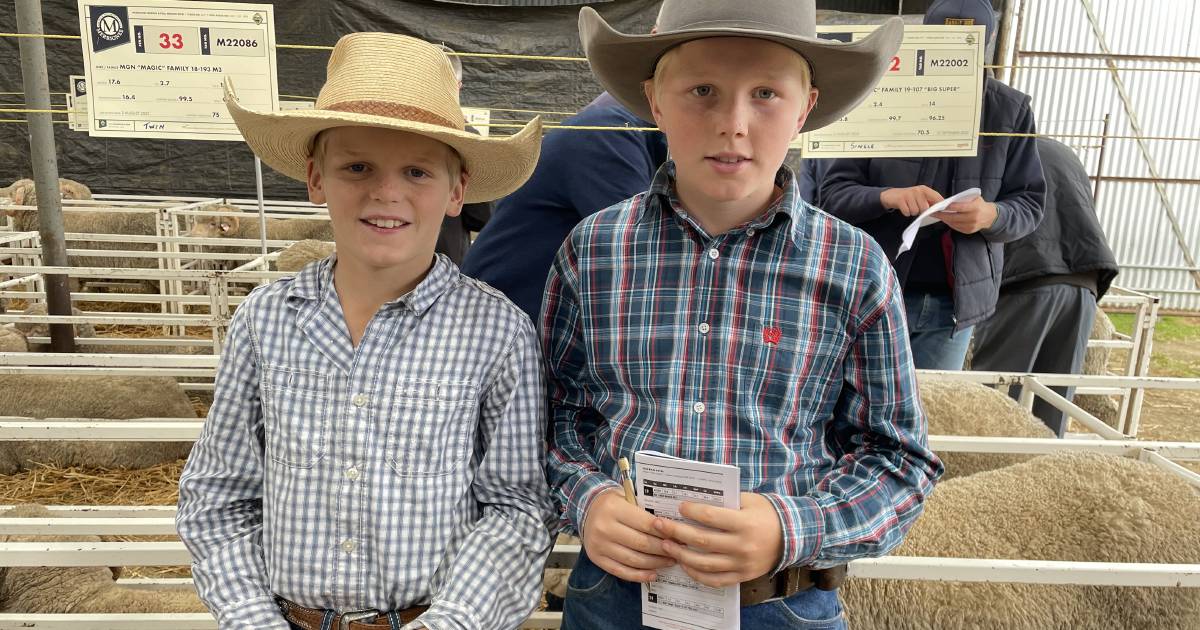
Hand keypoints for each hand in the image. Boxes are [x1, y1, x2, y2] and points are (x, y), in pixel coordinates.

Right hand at [581, 489, 674, 582]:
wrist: (587, 508)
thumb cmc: (614, 502)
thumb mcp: (627, 498)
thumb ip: (645, 511)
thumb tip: (671, 529)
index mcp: (614, 508)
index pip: (646, 524)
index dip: (665, 532)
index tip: (678, 536)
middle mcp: (604, 527)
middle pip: (641, 543)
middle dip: (663, 549)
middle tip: (678, 551)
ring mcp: (599, 545)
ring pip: (634, 560)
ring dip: (655, 563)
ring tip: (670, 561)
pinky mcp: (596, 558)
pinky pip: (621, 571)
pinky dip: (639, 575)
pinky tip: (653, 574)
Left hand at [652, 493, 782, 587]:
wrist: (792, 537)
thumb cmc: (766, 514)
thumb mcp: (749, 500)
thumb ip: (725, 501)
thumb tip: (695, 499)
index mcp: (745, 523)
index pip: (711, 516)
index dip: (691, 511)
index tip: (679, 506)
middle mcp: (743, 545)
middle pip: (702, 540)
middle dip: (676, 532)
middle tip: (659, 525)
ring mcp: (742, 564)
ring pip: (705, 563)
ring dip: (681, 555)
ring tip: (666, 545)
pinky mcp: (742, 577)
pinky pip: (715, 580)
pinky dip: (697, 574)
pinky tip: (684, 565)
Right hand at [880, 186, 943, 216]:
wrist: (892, 195)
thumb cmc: (909, 198)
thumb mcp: (920, 196)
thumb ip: (930, 201)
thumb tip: (940, 209)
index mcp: (925, 189)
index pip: (937, 198)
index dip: (939, 206)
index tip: (939, 211)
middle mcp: (917, 190)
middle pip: (925, 208)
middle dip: (921, 211)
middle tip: (916, 207)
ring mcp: (909, 194)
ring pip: (916, 211)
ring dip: (912, 212)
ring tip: (909, 207)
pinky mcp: (900, 200)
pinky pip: (907, 212)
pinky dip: (906, 213)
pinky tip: (904, 208)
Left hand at [940, 196, 997, 233]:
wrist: (990, 216)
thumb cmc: (979, 205)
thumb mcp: (975, 198)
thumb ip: (964, 199)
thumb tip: (948, 201)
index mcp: (975, 208)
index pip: (959, 207)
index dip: (949, 207)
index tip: (939, 205)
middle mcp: (973, 218)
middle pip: (954, 217)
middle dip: (942, 215)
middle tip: (933, 212)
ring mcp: (971, 226)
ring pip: (954, 223)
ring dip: (944, 219)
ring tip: (937, 215)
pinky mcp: (969, 231)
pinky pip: (956, 227)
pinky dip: (949, 223)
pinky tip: (945, 219)